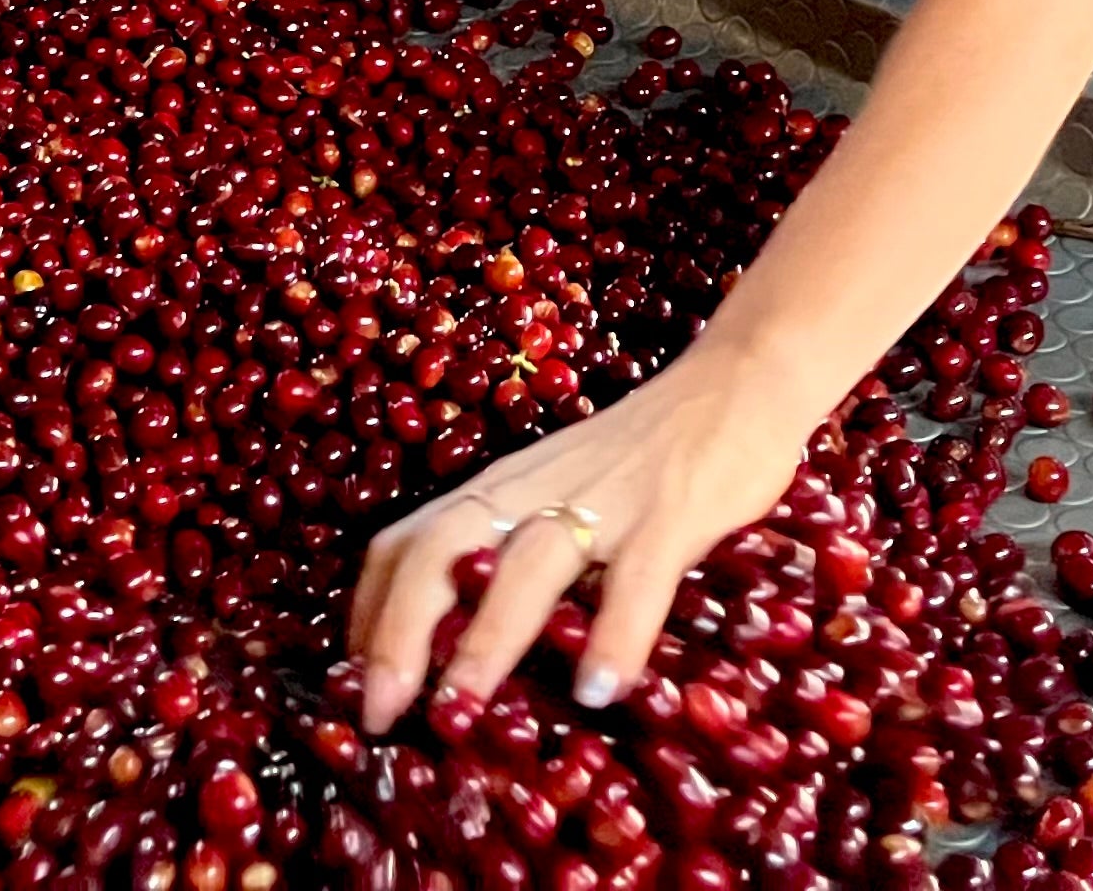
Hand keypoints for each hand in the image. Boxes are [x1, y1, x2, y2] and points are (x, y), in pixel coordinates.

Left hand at [346, 344, 813, 730]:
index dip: (371, 613)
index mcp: (502, 488)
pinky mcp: (672, 511)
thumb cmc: (644, 454)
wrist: (739, 380)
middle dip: (402, 632)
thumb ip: (518, 548)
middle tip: (382, 712)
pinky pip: (637, 575)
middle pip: (442, 549)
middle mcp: (535, 490)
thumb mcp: (560, 491)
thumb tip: (466, 645)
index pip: (408, 542)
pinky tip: (600, 690)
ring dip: (488, 638)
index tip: (353, 686)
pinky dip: (615, 632)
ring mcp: (605, 498)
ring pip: (528, 562)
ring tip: (462, 711)